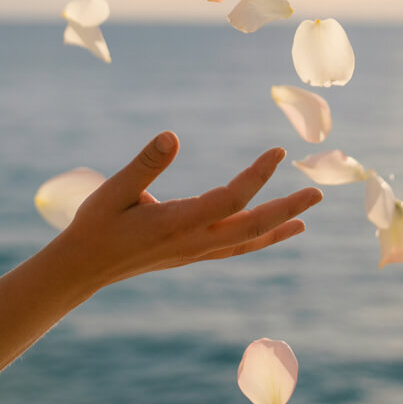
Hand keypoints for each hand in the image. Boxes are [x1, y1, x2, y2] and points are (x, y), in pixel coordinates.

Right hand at [57, 131, 322, 292]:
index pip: (231, 198)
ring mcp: (195, 252)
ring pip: (247, 242)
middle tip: (319, 191)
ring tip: (307, 216)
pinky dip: (260, 240)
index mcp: (178, 222)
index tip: (279, 150)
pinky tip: (272, 232)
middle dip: (287, 208)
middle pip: (251, 226)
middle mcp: (194, 241)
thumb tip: (172, 135)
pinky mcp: (192, 254)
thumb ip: (145, 163)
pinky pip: (235, 249)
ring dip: (279, 226)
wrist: (83, 268)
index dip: (257, 175)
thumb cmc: (97, 224)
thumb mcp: (115, 189)